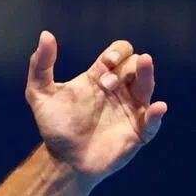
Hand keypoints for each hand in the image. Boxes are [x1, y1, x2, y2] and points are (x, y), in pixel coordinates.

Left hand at [26, 31, 167, 187]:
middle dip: (125, 69)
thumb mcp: (39, 94)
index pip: (119, 53)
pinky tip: (156, 107)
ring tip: (145, 64)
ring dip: (146, 75)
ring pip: (148, 85)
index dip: (117, 53)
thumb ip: (40, 66)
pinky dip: (156, 114)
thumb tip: (45, 34)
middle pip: (136, 65)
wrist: (63, 161)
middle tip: (106, 85)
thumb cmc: (54, 127)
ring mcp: (130, 110)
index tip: (106, 63)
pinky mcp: (138, 132)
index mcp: (99, 77)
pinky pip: (153, 121)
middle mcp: (119, 90)